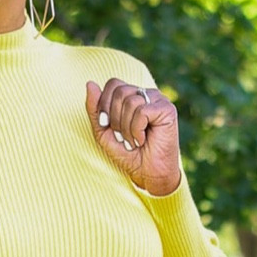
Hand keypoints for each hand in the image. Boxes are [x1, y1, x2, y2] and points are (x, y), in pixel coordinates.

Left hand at [85, 78, 181, 196]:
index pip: (113, 84)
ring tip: (133, 141)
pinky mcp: (167, 109)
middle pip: (120, 91)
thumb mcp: (103, 132)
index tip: (106, 125)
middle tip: (122, 137)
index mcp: (132, 95)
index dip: (104, 104)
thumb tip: (90, 83)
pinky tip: (142, 140)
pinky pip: (142, 111)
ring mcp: (158, 100)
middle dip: (115, 119)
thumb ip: (94, 109)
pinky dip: (137, 130)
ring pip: (130, 101)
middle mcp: (145, 94)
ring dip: (126, 128)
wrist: (147, 173)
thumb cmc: (127, 153)